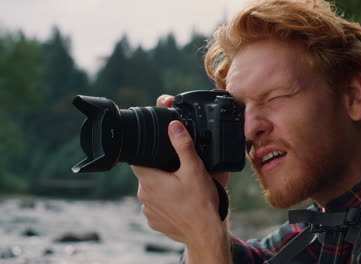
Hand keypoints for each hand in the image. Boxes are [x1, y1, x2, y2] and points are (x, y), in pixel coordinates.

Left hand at [132, 94, 229, 243]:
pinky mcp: (154, 222)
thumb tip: (174, 127)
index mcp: (149, 180)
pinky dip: (165, 202)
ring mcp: (148, 211)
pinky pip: (156, 206)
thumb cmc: (200, 203)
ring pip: (152, 190)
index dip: (146, 152)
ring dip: (162, 187)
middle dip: (160, 169)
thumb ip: (183, 145)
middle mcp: (144, 196)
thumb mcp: (194, 169)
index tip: (157, 150)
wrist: (204, 233)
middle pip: (146, 174)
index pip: (137, 159)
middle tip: (179, 171)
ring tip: (182, 188)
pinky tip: (180, 202)